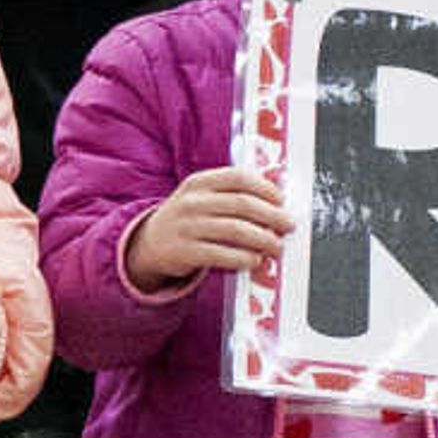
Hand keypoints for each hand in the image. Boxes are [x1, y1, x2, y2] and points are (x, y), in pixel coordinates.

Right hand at [125, 166, 290, 290]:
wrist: (149, 243)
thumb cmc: (188, 219)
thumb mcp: (202, 197)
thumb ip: (233, 193)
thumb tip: (277, 190)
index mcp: (199, 182)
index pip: (238, 177)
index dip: (265, 188)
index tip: (281, 200)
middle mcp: (192, 202)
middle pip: (241, 204)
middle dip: (272, 215)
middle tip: (288, 225)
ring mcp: (187, 227)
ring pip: (235, 230)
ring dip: (263, 239)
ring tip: (277, 246)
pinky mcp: (185, 252)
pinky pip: (222, 255)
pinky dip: (243, 258)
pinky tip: (255, 260)